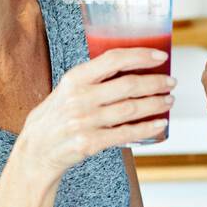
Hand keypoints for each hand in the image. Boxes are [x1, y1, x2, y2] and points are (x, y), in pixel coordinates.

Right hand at [19, 47, 173, 177]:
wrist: (35, 151)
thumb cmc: (54, 118)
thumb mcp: (65, 90)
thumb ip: (91, 79)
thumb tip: (129, 66)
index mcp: (74, 79)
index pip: (113, 59)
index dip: (140, 55)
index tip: (160, 56)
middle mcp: (79, 99)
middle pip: (128, 85)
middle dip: (155, 82)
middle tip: (171, 82)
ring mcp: (85, 122)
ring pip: (131, 109)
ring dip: (155, 104)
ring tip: (168, 101)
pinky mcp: (90, 143)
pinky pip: (126, 133)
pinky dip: (147, 128)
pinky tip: (160, 124)